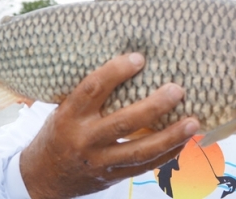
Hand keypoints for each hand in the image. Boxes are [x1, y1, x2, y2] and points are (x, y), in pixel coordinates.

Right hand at [20, 53, 199, 198]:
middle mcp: (84, 139)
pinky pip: (144, 166)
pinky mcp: (112, 177)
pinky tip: (184, 141)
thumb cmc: (58, 135)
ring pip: (140, 150)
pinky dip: (167, 154)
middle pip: (124, 122)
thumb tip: (128, 65)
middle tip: (176, 90)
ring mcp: (99, 162)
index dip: (116, 72)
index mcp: (69, 116)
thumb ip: (90, 96)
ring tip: (193, 121)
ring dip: (170, 136)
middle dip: (154, 106)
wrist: (43, 178)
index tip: (138, 58)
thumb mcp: (63, 111)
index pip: (93, 89)